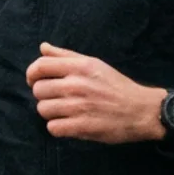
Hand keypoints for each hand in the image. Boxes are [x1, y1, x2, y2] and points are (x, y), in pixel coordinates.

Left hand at [25, 42, 167, 143]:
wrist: (142, 110)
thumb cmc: (117, 86)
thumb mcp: (94, 64)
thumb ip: (66, 56)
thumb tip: (43, 47)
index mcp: (80, 67)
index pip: (40, 66)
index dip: (31, 74)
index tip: (34, 81)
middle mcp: (77, 85)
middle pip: (38, 90)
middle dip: (43, 96)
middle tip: (56, 99)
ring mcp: (78, 106)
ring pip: (43, 110)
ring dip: (50, 112)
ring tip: (64, 112)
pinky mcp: (81, 126)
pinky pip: (52, 127)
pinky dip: (58, 128)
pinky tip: (68, 124)